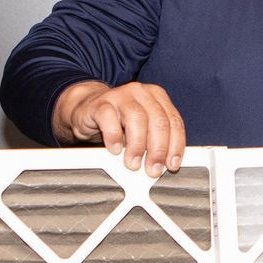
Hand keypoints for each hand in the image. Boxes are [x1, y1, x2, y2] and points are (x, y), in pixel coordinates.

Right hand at [53, 80, 185, 175]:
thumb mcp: (141, 129)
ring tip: (133, 163)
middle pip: (158, 120)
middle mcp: (141, 93)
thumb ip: (154, 141)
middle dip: (158, 149)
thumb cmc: (118, 122)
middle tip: (153, 169)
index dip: (175, 145)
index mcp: (157, 96)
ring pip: (136, 118)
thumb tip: (162, 166)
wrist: (87, 110)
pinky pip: (109, 119)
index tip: (171, 165)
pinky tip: (114, 150)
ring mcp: (120, 95)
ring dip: (137, 145)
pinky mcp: (100, 103)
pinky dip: (114, 137)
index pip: (173, 121)